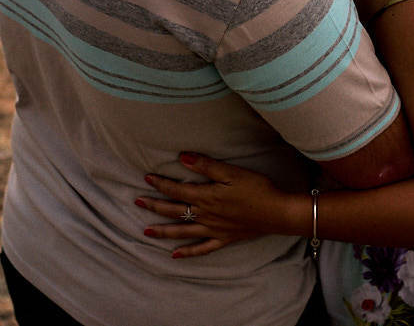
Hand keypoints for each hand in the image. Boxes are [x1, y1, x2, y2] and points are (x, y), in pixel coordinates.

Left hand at [136, 152, 302, 257]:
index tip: (146, 179)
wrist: (276, 212)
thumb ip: (206, 165)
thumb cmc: (256, 188)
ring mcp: (214, 229)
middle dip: (154, 206)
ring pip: (183, 232)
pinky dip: (188, 253)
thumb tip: (183, 157)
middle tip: (137, 202)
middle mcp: (206, 215)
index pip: (177, 190)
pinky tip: (175, 255)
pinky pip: (202, 248)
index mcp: (206, 196)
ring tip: (146, 231)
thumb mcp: (231, 172)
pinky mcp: (224, 238)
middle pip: (174, 211)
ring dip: (163, 231)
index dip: (160, 184)